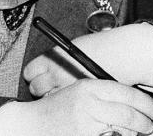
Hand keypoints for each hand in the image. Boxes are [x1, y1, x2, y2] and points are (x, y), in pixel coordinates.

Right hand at [0, 79, 152, 135]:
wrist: (31, 124)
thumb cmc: (57, 109)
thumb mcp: (80, 92)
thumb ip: (104, 95)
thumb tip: (135, 104)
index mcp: (89, 87)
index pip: (127, 93)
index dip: (146, 104)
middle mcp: (88, 104)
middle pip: (129, 114)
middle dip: (145, 123)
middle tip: (150, 126)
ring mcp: (86, 124)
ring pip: (123, 131)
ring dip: (133, 134)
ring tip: (134, 133)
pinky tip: (115, 135)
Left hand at [24, 23, 152, 96]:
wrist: (122, 54)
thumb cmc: (101, 48)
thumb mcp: (73, 47)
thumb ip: (57, 58)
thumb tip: (46, 66)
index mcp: (53, 57)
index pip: (30, 72)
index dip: (33, 75)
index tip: (37, 77)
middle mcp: (57, 73)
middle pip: (36, 88)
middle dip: (40, 88)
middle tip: (49, 87)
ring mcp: (67, 87)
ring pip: (49, 99)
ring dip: (53, 96)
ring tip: (63, 93)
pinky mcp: (79, 98)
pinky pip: (65, 105)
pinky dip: (67, 104)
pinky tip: (74, 99)